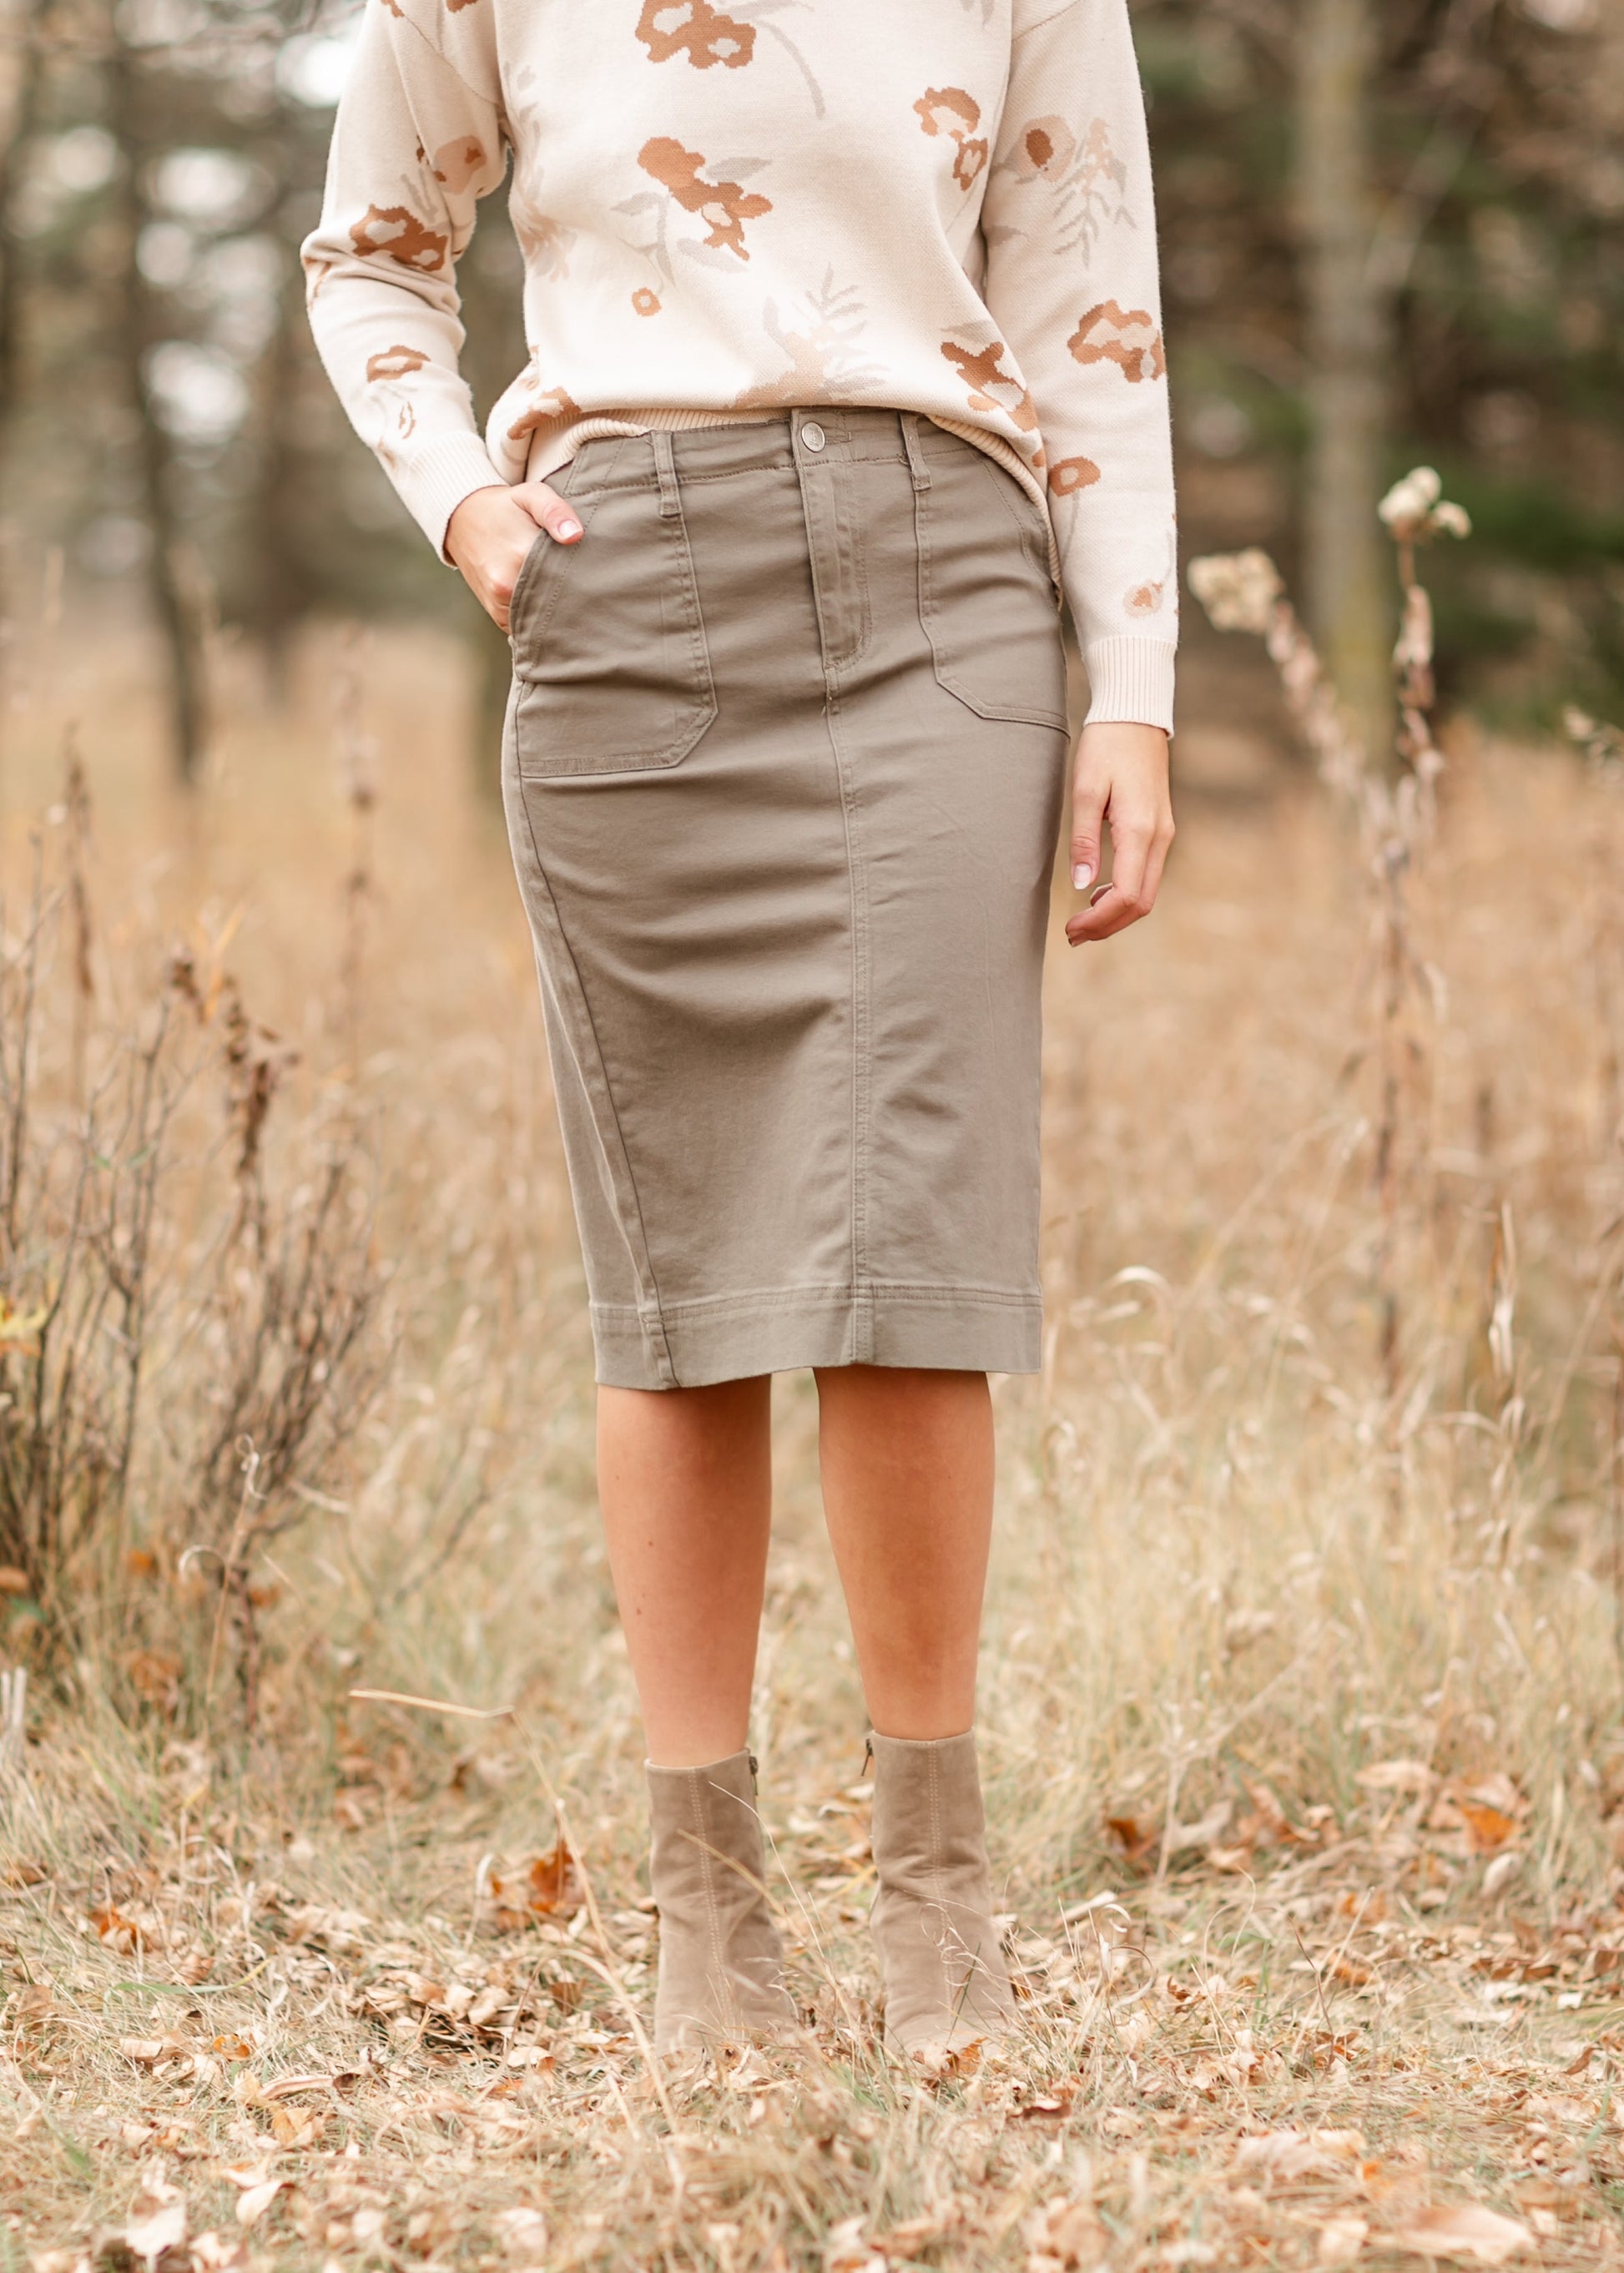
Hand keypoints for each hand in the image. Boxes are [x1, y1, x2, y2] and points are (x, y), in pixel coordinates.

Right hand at [445, 479, 583, 631]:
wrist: (463, 521)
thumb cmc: (505, 507)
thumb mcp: (531, 496)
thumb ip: (555, 511)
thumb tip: (575, 535)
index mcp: (520, 555)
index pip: (567, 576)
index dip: (585, 574)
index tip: (594, 569)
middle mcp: (507, 585)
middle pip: (557, 602)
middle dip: (574, 596)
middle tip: (588, 584)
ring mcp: (499, 604)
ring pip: (542, 618)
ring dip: (557, 610)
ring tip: (567, 592)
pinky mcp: (497, 616)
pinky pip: (528, 626)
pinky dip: (540, 618)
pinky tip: (549, 602)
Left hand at [1064, 722, 1173, 945]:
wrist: (1135, 715)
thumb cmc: (1105, 746)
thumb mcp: (1085, 789)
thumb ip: (1084, 839)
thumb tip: (1082, 885)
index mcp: (1140, 830)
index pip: (1126, 896)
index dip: (1099, 921)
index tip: (1071, 928)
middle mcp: (1160, 837)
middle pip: (1141, 903)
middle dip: (1107, 926)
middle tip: (1072, 934)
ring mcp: (1164, 834)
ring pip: (1146, 892)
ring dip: (1115, 913)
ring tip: (1082, 920)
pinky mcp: (1160, 829)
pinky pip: (1146, 875)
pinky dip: (1124, 894)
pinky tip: (1099, 894)